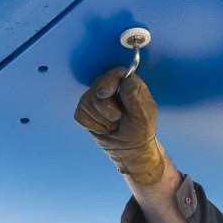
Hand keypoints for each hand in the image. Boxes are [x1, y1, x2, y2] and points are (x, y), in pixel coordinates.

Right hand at [73, 67, 164, 184]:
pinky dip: (93, 126)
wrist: (130, 148)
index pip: (115, 74)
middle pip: (97, 88)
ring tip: (114, 126)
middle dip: (105, 108)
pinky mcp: (86, 110)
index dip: (107, 83)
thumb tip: (128, 81)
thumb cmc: (140, 131)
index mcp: (129, 85)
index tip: (103, 94)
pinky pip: (80, 115)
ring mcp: (96, 98)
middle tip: (117, 119)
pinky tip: (104, 129)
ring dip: (101, 120)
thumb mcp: (142, 117)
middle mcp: (112, 87)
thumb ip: (134, 99)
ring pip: (85, 102)